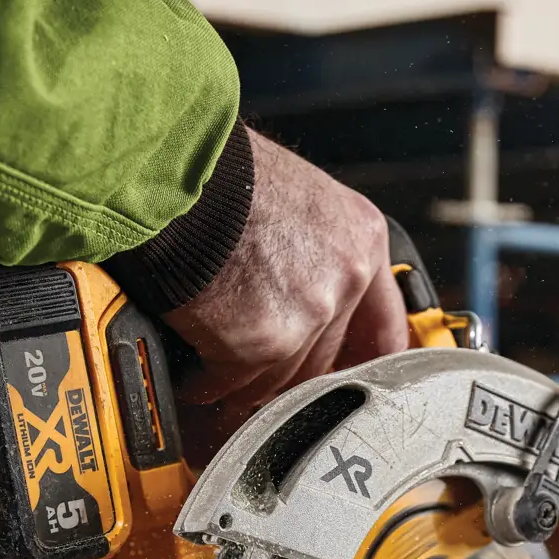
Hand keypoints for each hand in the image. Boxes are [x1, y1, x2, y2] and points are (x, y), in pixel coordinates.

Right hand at [163, 130, 408, 419]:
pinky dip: (207, 382)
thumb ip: (317, 252)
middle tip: (252, 361)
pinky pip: (232, 384)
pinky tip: (192, 369)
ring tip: (213, 359)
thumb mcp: (299, 199)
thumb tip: (304, 290)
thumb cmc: (221, 177)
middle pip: (323, 361)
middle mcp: (345, 279)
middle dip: (284, 368)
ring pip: (278, 380)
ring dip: (242, 378)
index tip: (341, 371)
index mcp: (362, 241)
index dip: (357, 357)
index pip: (384, 328)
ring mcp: (308, 315)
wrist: (174, 174)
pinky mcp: (262, 343)